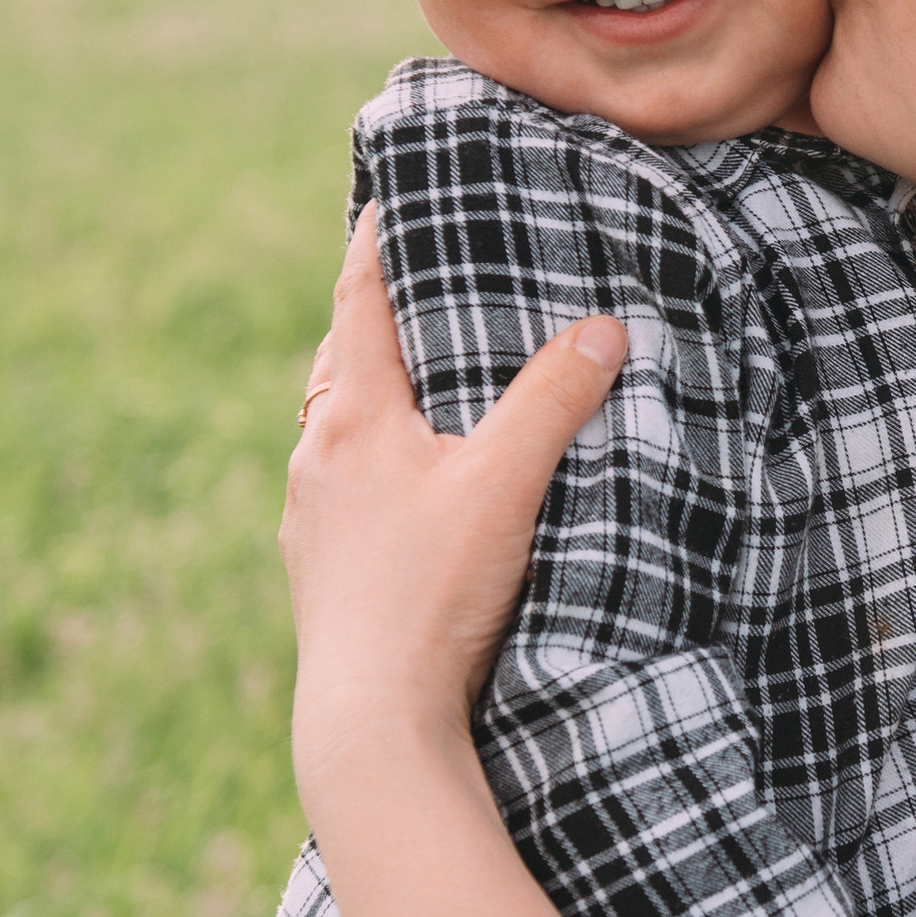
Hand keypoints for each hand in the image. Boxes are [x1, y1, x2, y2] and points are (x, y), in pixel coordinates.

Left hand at [282, 211, 626, 785]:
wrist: (372, 724)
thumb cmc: (431, 595)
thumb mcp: (506, 485)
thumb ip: (554, 401)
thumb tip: (604, 326)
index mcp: (351, 418)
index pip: (358, 299)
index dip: (375, 239)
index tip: (388, 192)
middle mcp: (315, 459)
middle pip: (344, 364)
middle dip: (380, 321)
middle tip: (421, 282)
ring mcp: (311, 522)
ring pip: (341, 433)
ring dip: (378, 401)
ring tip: (427, 386)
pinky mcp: (322, 577)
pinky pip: (346, 493)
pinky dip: (379, 467)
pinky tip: (414, 493)